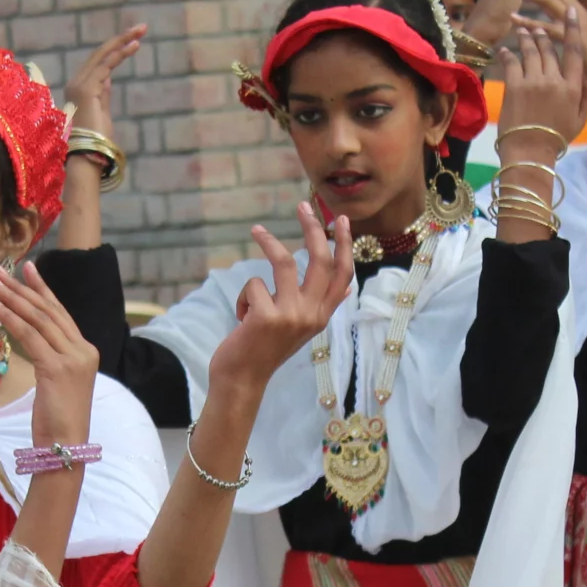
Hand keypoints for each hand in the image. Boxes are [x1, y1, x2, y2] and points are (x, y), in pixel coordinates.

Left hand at [0, 262, 98, 449]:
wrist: (65, 447)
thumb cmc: (57, 420)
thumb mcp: (57, 383)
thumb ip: (51, 358)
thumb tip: (30, 338)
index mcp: (86, 351)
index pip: (61, 313)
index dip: (43, 289)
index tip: (28, 268)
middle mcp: (83, 350)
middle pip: (48, 311)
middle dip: (21, 288)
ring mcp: (72, 358)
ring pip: (38, 319)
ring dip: (12, 298)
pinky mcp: (58, 368)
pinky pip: (29, 336)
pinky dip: (10, 318)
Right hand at [68, 24, 146, 131]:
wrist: (87, 157)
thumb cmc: (96, 140)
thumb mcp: (102, 112)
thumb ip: (103, 94)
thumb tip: (108, 78)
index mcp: (79, 88)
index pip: (98, 62)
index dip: (115, 49)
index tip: (133, 40)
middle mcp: (76, 82)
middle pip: (100, 54)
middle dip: (121, 38)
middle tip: (141, 27)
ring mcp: (80, 84)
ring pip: (103, 55)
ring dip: (123, 41)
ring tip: (141, 30)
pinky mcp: (87, 88)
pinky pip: (106, 64)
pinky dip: (120, 53)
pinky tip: (134, 45)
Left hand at [211, 203, 354, 397]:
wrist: (242, 380)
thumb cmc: (264, 350)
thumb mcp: (298, 328)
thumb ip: (315, 305)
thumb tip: (341, 284)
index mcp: (321, 315)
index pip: (343, 275)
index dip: (345, 245)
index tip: (343, 220)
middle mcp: (312, 314)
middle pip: (320, 259)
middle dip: (313, 228)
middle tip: (303, 205)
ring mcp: (291, 315)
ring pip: (285, 262)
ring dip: (268, 241)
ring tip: (256, 230)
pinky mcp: (268, 316)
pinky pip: (254, 284)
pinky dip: (243, 296)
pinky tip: (241, 316)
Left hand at [495, 14, 586, 166]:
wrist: (530, 151)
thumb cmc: (556, 137)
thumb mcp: (580, 117)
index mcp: (572, 87)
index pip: (574, 52)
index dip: (572, 29)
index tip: (571, 13)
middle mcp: (554, 80)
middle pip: (549, 49)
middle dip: (542, 34)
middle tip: (535, 27)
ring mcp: (533, 82)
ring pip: (531, 52)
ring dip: (526, 38)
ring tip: (521, 30)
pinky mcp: (514, 86)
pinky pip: (512, 63)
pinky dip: (508, 54)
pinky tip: (505, 50)